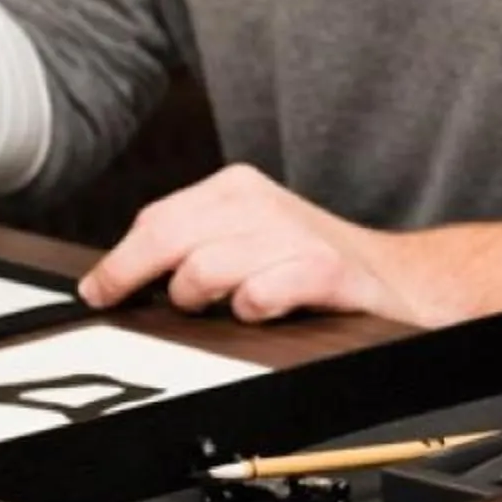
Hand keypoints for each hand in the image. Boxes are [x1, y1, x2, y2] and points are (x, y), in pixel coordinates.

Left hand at [77, 165, 443, 325]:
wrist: (403, 282)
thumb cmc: (313, 266)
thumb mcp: (249, 240)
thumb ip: (193, 248)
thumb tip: (119, 279)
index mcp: (237, 190)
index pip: (157, 220)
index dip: (119, 262)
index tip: (98, 290)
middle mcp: (261, 205)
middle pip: (168, 240)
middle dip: (138, 277)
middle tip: (131, 305)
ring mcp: (292, 235)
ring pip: (204, 269)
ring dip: (201, 299)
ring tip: (224, 306)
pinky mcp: (323, 270)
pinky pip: (259, 294)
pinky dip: (251, 309)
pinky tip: (262, 311)